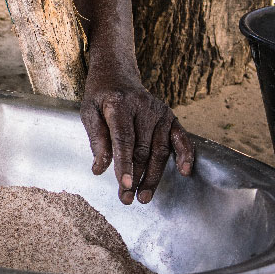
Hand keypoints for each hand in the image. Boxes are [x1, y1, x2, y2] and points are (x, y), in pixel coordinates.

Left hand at [81, 61, 194, 204]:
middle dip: (136, 177)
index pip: (123, 139)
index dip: (124, 163)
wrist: (117, 75)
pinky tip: (185, 171)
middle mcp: (143, 107)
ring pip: (159, 150)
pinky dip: (185, 154)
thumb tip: (99, 169)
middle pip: (142, 149)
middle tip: (127, 198)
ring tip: (143, 197)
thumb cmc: (100, 97)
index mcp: (119, 104)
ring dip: (153, 176)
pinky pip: (180, 138)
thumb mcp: (88, 112)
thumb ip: (96, 140)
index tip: (125, 185)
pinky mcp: (170, 116)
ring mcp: (159, 111)